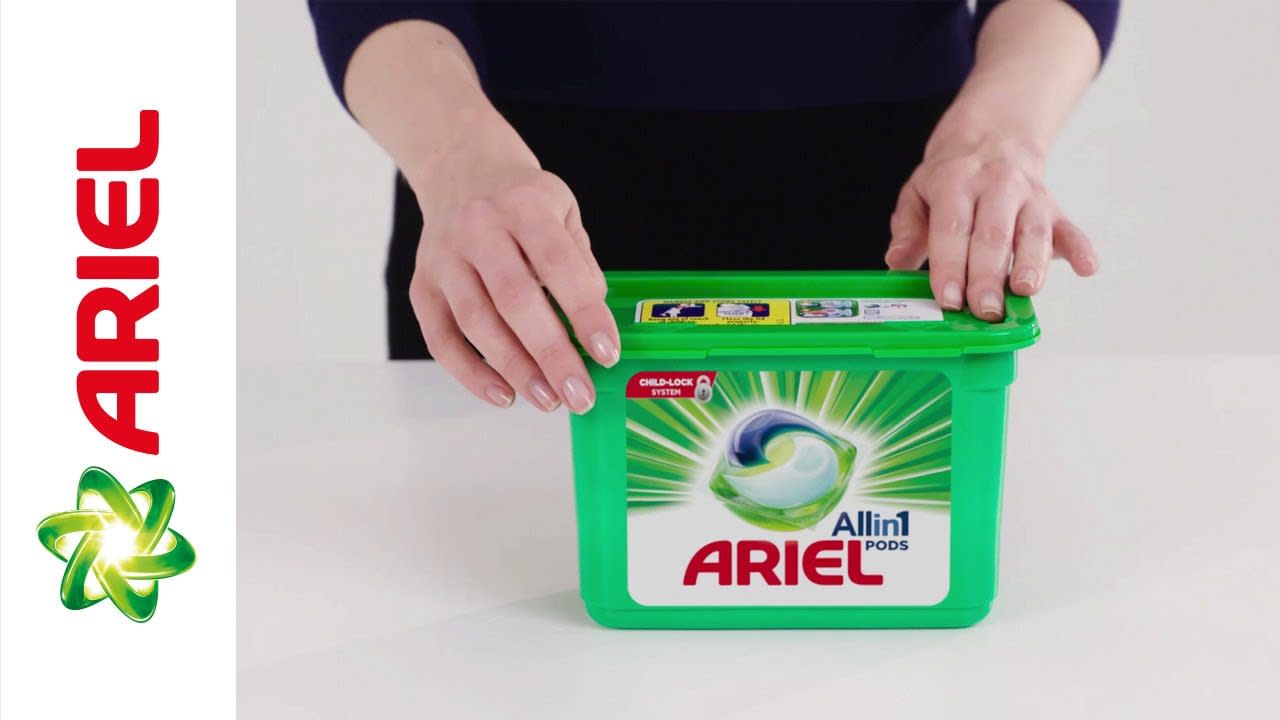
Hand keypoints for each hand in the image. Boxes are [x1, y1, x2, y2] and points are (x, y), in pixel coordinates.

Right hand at [410, 161, 618, 413]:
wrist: (460, 172)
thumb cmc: (522, 201)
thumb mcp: (563, 211)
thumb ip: (580, 263)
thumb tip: (592, 325)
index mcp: (523, 206)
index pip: (557, 263)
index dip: (584, 311)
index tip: (607, 352)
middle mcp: (478, 228)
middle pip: (514, 299)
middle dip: (551, 354)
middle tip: (580, 395)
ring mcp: (443, 258)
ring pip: (476, 322)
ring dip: (514, 369)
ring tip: (549, 400)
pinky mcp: (420, 285)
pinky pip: (440, 338)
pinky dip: (470, 372)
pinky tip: (503, 395)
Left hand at [884, 134, 1098, 320]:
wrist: (993, 137)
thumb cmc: (950, 178)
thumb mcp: (917, 193)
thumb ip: (908, 230)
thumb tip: (896, 262)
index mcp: (955, 183)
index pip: (953, 228)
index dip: (950, 265)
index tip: (948, 299)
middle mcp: (996, 187)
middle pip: (993, 235)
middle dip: (988, 275)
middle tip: (983, 310)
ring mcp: (1029, 197)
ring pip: (1032, 232)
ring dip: (1031, 265)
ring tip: (1024, 293)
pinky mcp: (1054, 209)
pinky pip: (1070, 228)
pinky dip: (1080, 248)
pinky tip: (1087, 268)